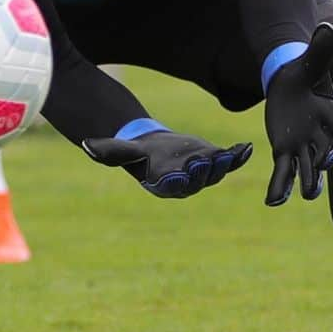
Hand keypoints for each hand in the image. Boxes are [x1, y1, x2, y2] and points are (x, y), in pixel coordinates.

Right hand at [82, 128, 252, 197]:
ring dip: (223, 164)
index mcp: (164, 184)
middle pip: (197, 179)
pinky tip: (246, 148)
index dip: (176, 180)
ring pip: (215, 172)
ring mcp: (203, 174)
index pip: (171, 185)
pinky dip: (238, 156)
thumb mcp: (124, 151)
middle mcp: (186, 184)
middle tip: (208, 160)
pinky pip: (229, 161)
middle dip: (204, 171)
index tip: (179, 173)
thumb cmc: (138, 152)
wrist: (156, 150)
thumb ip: (109, 152)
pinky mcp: (214, 162)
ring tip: (229, 153)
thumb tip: (86, 146)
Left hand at [263, 22, 332, 206]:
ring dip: (309, 182)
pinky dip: (278, 188)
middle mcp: (322, 135)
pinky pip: (283, 173)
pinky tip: (272, 201)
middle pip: (329, 151)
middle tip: (326, 165)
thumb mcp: (311, 63)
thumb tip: (329, 28)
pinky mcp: (285, 152)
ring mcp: (304, 146)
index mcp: (332, 113)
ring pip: (309, 168)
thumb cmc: (305, 74)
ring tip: (307, 193)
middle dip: (328, 158)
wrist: (290, 85)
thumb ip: (321, 50)